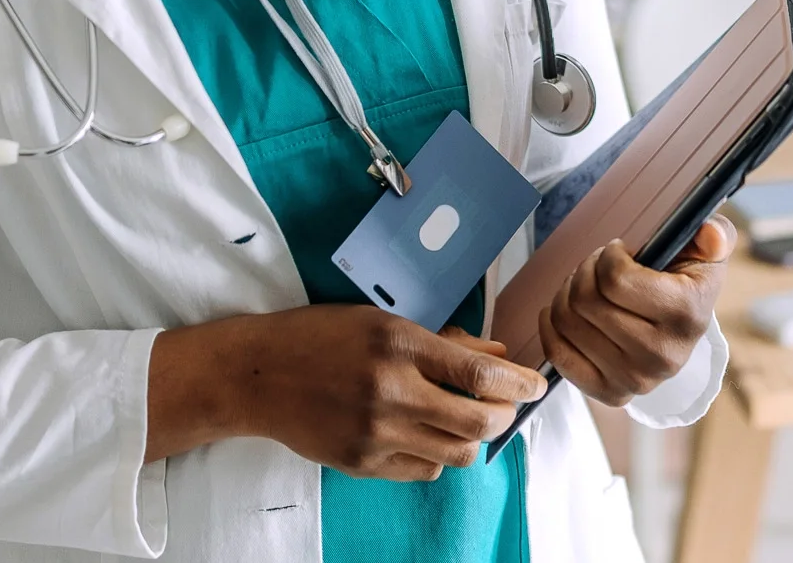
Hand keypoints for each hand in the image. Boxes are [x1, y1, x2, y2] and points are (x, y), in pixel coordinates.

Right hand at [147, 306, 546, 478]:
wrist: (257, 376)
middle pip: (476, 422)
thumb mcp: (386, 323)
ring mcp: (375, 434)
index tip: (536, 385)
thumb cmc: (322, 338)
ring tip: (467, 419)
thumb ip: (445, 345)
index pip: (479, 375)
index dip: (519, 385)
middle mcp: (390, 393)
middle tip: (506, 407)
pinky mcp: (361, 464)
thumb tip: (500, 360)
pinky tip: (429, 434)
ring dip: (473, 438)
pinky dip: (438, 455)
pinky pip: (424, 470)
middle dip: (503, 416)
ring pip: (456, 453)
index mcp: (399, 346)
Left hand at [538, 216, 733, 405]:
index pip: (616, 278)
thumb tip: (713, 235)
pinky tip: (566, 310)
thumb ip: (716, 234)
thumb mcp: (708, 252)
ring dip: (567, 293)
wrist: (681, 330)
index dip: (609, 255)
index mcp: (687, 315)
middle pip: (587, 300)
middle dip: (585, 271)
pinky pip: (558, 354)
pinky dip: (551, 325)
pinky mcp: (612, 394)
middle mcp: (664, 356)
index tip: (619, 251)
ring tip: (585, 287)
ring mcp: (637, 380)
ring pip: (568, 322)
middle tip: (597, 267)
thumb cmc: (685, 283)